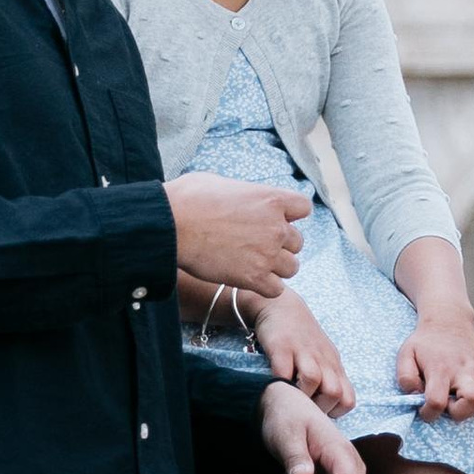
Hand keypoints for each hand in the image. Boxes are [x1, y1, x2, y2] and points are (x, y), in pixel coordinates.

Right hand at [168, 175, 309, 296]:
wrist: (170, 225)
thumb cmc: (188, 199)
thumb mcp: (223, 184)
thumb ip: (244, 195)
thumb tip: (241, 201)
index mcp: (272, 199)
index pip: (303, 208)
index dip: (289, 215)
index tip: (273, 219)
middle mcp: (276, 227)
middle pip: (297, 242)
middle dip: (279, 244)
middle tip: (255, 245)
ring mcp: (267, 254)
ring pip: (291, 267)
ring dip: (276, 267)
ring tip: (252, 264)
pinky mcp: (254, 277)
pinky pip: (276, 289)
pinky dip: (265, 287)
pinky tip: (248, 279)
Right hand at [247, 286, 351, 415]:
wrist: (281, 305)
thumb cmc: (303, 338)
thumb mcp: (323, 358)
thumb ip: (329, 380)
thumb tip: (327, 411)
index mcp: (334, 366)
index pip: (348, 399)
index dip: (335, 412)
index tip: (318, 412)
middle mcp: (323, 359)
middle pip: (334, 392)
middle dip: (318, 407)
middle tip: (302, 408)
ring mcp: (302, 352)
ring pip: (313, 380)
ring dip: (300, 395)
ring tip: (289, 398)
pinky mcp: (281, 346)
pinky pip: (283, 370)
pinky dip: (279, 382)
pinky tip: (274, 384)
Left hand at [396, 309, 473, 420]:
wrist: (448, 320)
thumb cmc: (426, 342)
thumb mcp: (405, 355)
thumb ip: (405, 377)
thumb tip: (415, 395)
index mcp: (440, 368)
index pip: (437, 401)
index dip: (429, 413)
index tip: (425, 410)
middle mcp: (463, 369)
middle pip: (472, 400)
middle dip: (460, 412)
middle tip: (449, 404)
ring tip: (465, 401)